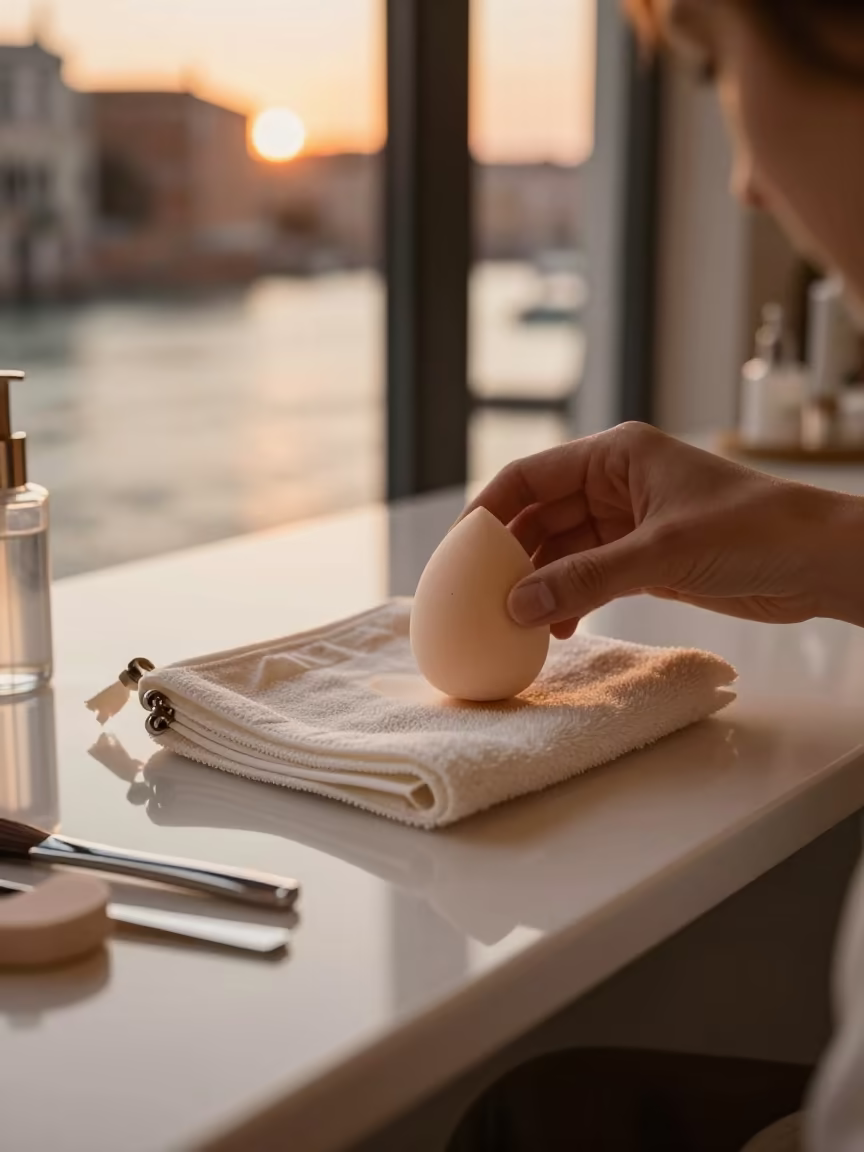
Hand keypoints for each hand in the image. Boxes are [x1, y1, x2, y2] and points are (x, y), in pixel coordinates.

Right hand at [464, 423, 863, 637]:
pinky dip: (569, 601)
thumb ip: (587, 578)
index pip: (529, 477)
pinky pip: (589, 578)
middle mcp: (615, 484)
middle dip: (510, 558)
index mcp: (614, 456)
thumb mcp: (661, 552)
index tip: (456, 553)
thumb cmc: (754, 530)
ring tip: (513, 623)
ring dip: (539, 585)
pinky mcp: (645, 560)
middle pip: (540, 518)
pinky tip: (555, 630)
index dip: (487, 512)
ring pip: (562, 552)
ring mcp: (629, 524)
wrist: (817, 562)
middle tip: (478, 598)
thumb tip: (518, 605)